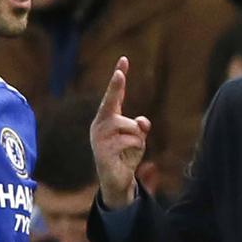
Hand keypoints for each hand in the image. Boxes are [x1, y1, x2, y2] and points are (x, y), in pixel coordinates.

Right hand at [90, 56, 151, 208]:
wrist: (116, 182)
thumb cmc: (125, 155)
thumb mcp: (138, 138)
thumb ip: (141, 126)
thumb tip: (142, 122)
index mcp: (106, 119)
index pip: (114, 95)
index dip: (118, 79)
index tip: (124, 60)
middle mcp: (99, 125)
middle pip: (110, 102)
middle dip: (116, 87)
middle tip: (119, 73)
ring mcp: (99, 138)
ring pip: (131, 127)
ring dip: (139, 139)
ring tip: (131, 151)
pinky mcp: (102, 152)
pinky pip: (130, 142)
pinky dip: (135, 149)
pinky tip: (127, 158)